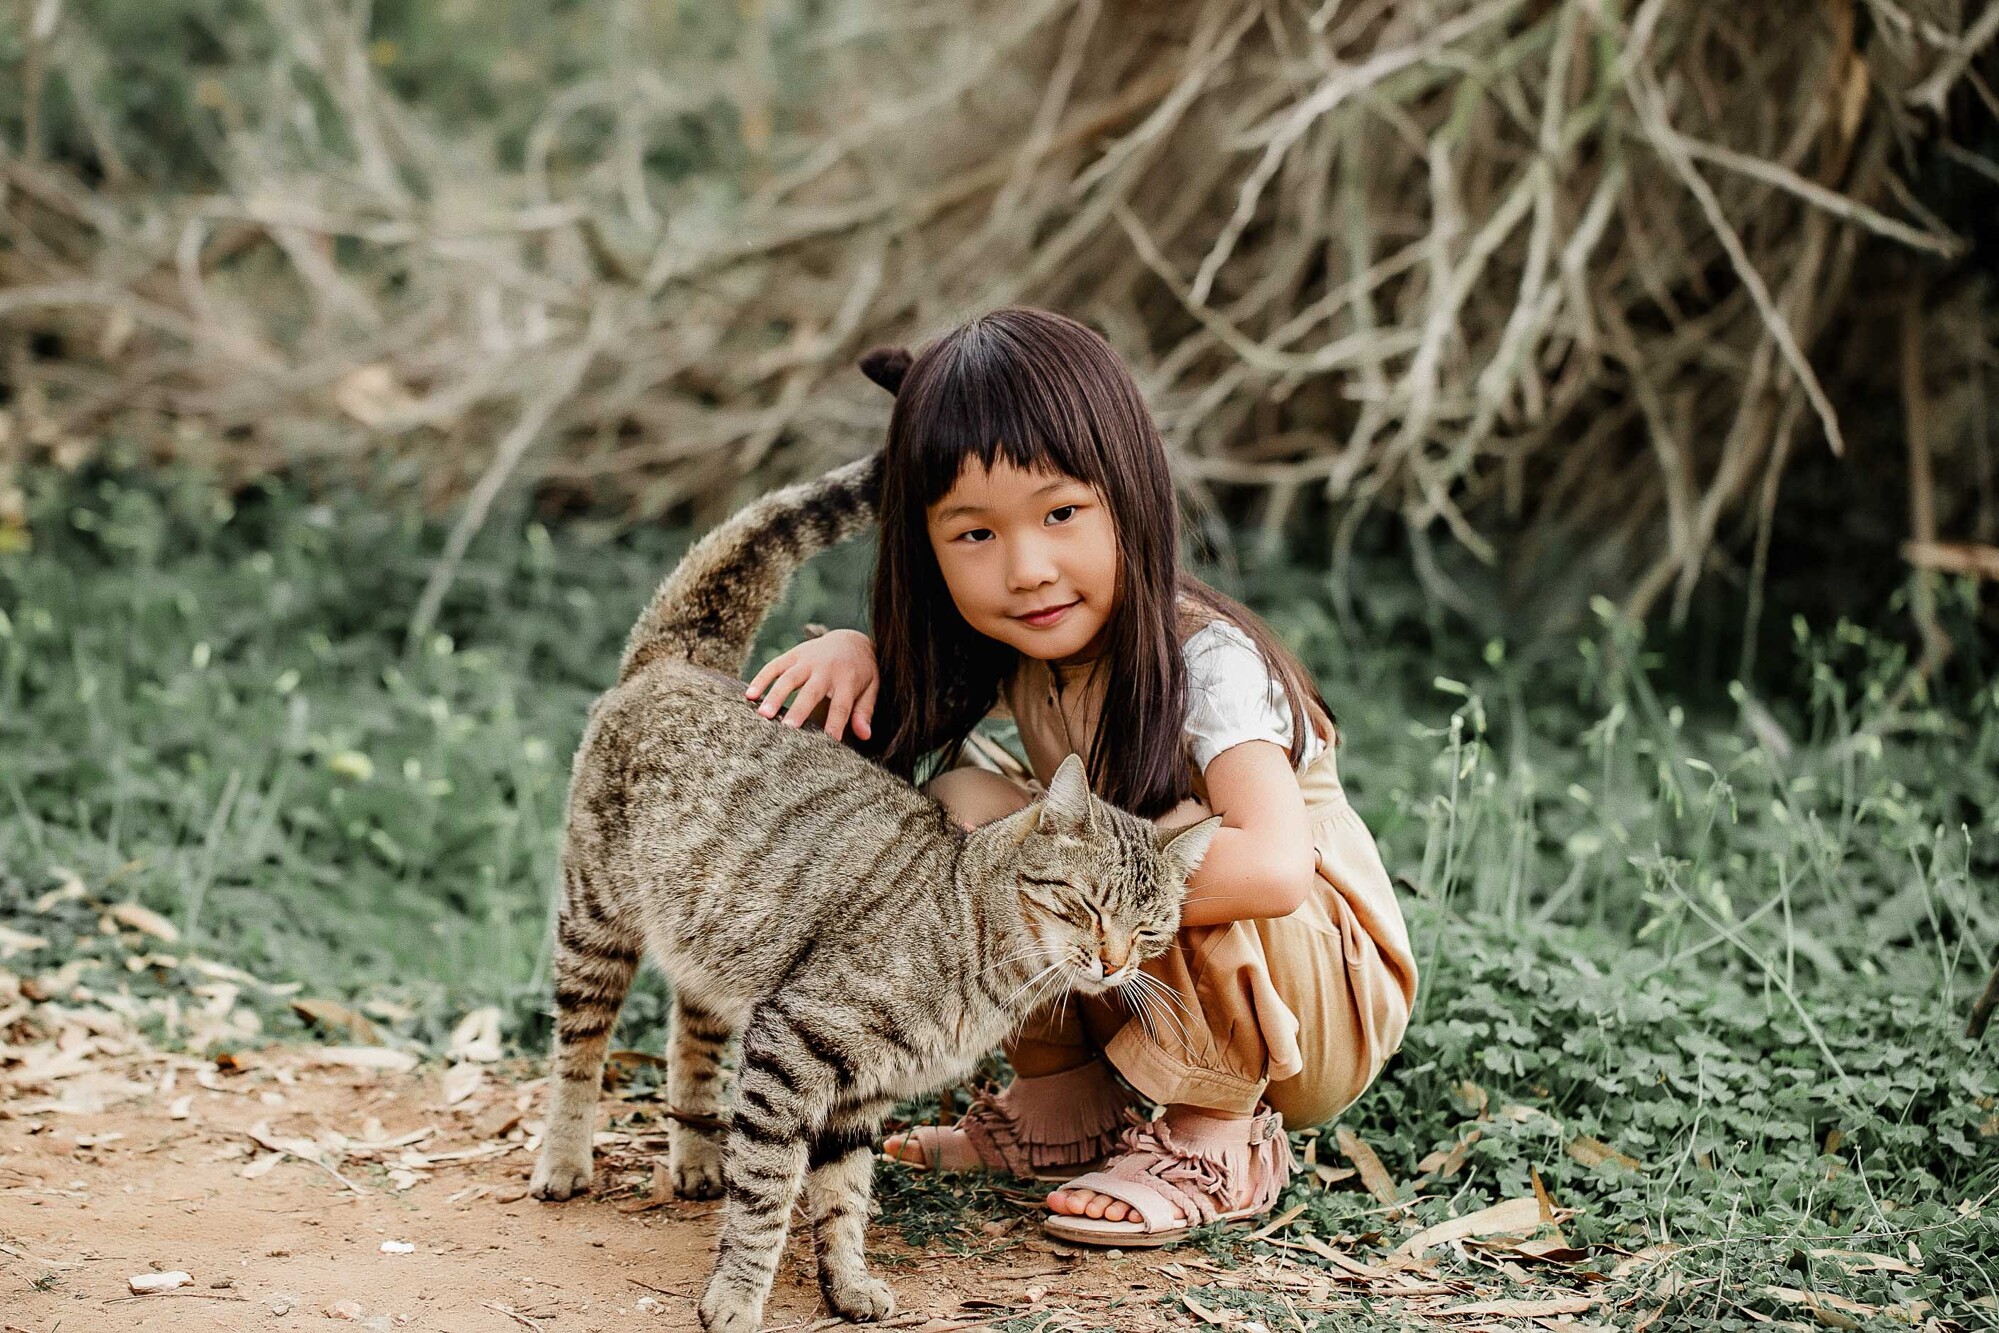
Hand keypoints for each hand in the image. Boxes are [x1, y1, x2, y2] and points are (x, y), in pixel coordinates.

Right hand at [745, 629, 878, 742]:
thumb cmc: (860, 672)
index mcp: (847, 679)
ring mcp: (807, 660)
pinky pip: (774, 666)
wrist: (850, 640)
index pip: (842, 705)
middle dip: (799, 709)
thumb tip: (865, 736)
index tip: (828, 742)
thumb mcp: (870, 688)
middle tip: (788, 728)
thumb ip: (864, 711)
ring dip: (775, 695)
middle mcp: (826, 669)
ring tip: (762, 715)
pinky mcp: (793, 655)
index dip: (835, 723)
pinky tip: (748, 695)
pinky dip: (761, 679)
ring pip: (789, 677)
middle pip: (811, 691)